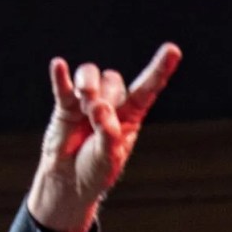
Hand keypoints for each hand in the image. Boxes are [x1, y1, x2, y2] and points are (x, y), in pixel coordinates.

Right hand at [27, 42, 182, 231]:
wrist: (69, 181)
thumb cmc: (96, 170)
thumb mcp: (109, 157)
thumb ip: (108, 132)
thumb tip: (98, 105)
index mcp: (131, 116)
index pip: (148, 89)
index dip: (160, 70)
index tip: (173, 50)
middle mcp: (111, 103)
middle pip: (113, 79)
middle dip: (106, 94)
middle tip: (96, 116)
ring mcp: (86, 101)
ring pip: (91, 74)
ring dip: (88, 84)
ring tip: (84, 104)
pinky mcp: (65, 105)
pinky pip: (63, 85)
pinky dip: (61, 77)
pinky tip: (58, 66)